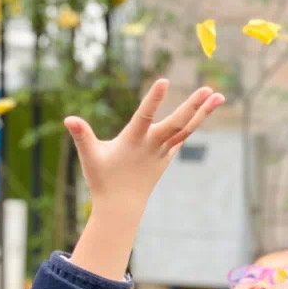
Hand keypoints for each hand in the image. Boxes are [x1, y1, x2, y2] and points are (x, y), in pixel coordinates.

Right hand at [67, 79, 223, 278]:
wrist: (121, 208)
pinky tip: (204, 111)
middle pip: (177, 124)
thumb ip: (82, 136)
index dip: (153, 99)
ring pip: (186, 129)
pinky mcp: (166, 157)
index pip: (145, 116)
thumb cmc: (103, 180)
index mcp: (133, 141)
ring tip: (219, 96)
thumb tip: (68, 119)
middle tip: (209, 89)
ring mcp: (163, 152)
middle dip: (193, 106)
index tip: (163, 81)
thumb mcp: (90, 157)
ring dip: (203, 112)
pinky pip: (183, 136)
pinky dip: (194, 123)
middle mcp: (152, 145)